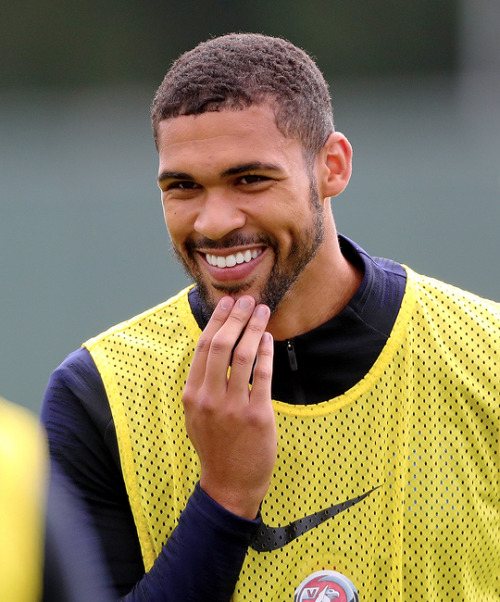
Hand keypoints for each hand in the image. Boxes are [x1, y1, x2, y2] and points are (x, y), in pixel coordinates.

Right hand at [182, 295, 275, 518]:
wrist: (229, 484)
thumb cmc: (215, 446)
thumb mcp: (197, 415)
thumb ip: (202, 384)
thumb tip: (214, 347)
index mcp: (192, 394)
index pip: (203, 347)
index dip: (216, 321)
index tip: (227, 303)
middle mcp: (209, 398)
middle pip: (221, 345)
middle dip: (236, 317)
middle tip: (248, 300)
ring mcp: (233, 407)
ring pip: (242, 355)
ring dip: (254, 328)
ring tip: (263, 312)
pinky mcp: (257, 416)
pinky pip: (263, 375)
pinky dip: (266, 352)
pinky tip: (269, 338)